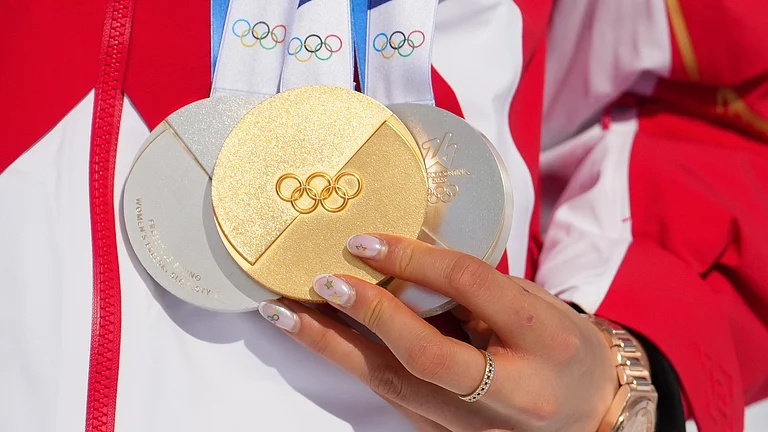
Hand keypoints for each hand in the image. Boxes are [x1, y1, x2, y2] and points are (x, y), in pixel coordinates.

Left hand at [258, 234, 618, 431]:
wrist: (595, 419)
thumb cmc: (568, 351)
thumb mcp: (539, 305)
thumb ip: (479, 288)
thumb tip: (403, 262)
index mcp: (544, 339)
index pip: (470, 286)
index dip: (412, 259)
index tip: (365, 241)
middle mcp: (512, 390)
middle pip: (424, 354)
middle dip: (367, 313)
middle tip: (320, 281)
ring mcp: (478, 425)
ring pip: (393, 385)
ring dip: (333, 346)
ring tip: (286, 315)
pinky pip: (393, 398)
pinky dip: (354, 364)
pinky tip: (323, 340)